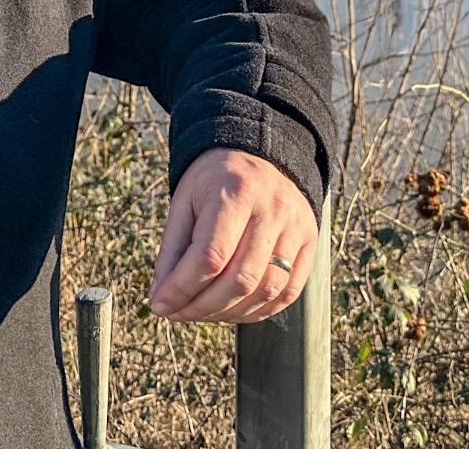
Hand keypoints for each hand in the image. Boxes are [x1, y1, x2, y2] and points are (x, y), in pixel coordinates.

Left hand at [148, 147, 317, 323]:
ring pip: (266, 290)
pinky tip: (233, 309)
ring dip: (229, 313)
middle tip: (178, 313)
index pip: (211, 256)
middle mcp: (273, 208)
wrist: (259, 155)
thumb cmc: (215, 181)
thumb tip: (162, 300)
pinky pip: (288, 292)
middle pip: (240, 279)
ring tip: (203, 311)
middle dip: (203, 307)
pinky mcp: (309, 242)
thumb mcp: (184, 202)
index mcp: (237, 191)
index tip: (160, 305)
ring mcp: (297, 226)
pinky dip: (258, 311)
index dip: (182, 289)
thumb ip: (172, 251)